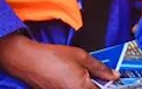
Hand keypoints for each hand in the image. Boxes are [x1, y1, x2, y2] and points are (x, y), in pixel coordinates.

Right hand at [0, 34, 117, 88]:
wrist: (27, 60)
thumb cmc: (51, 56)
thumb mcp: (80, 56)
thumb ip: (99, 67)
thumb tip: (114, 74)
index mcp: (83, 88)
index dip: (109, 84)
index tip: (113, 80)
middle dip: (96, 84)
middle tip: (98, 76)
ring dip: (85, 85)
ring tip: (80, 76)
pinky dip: (74, 85)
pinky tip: (70, 78)